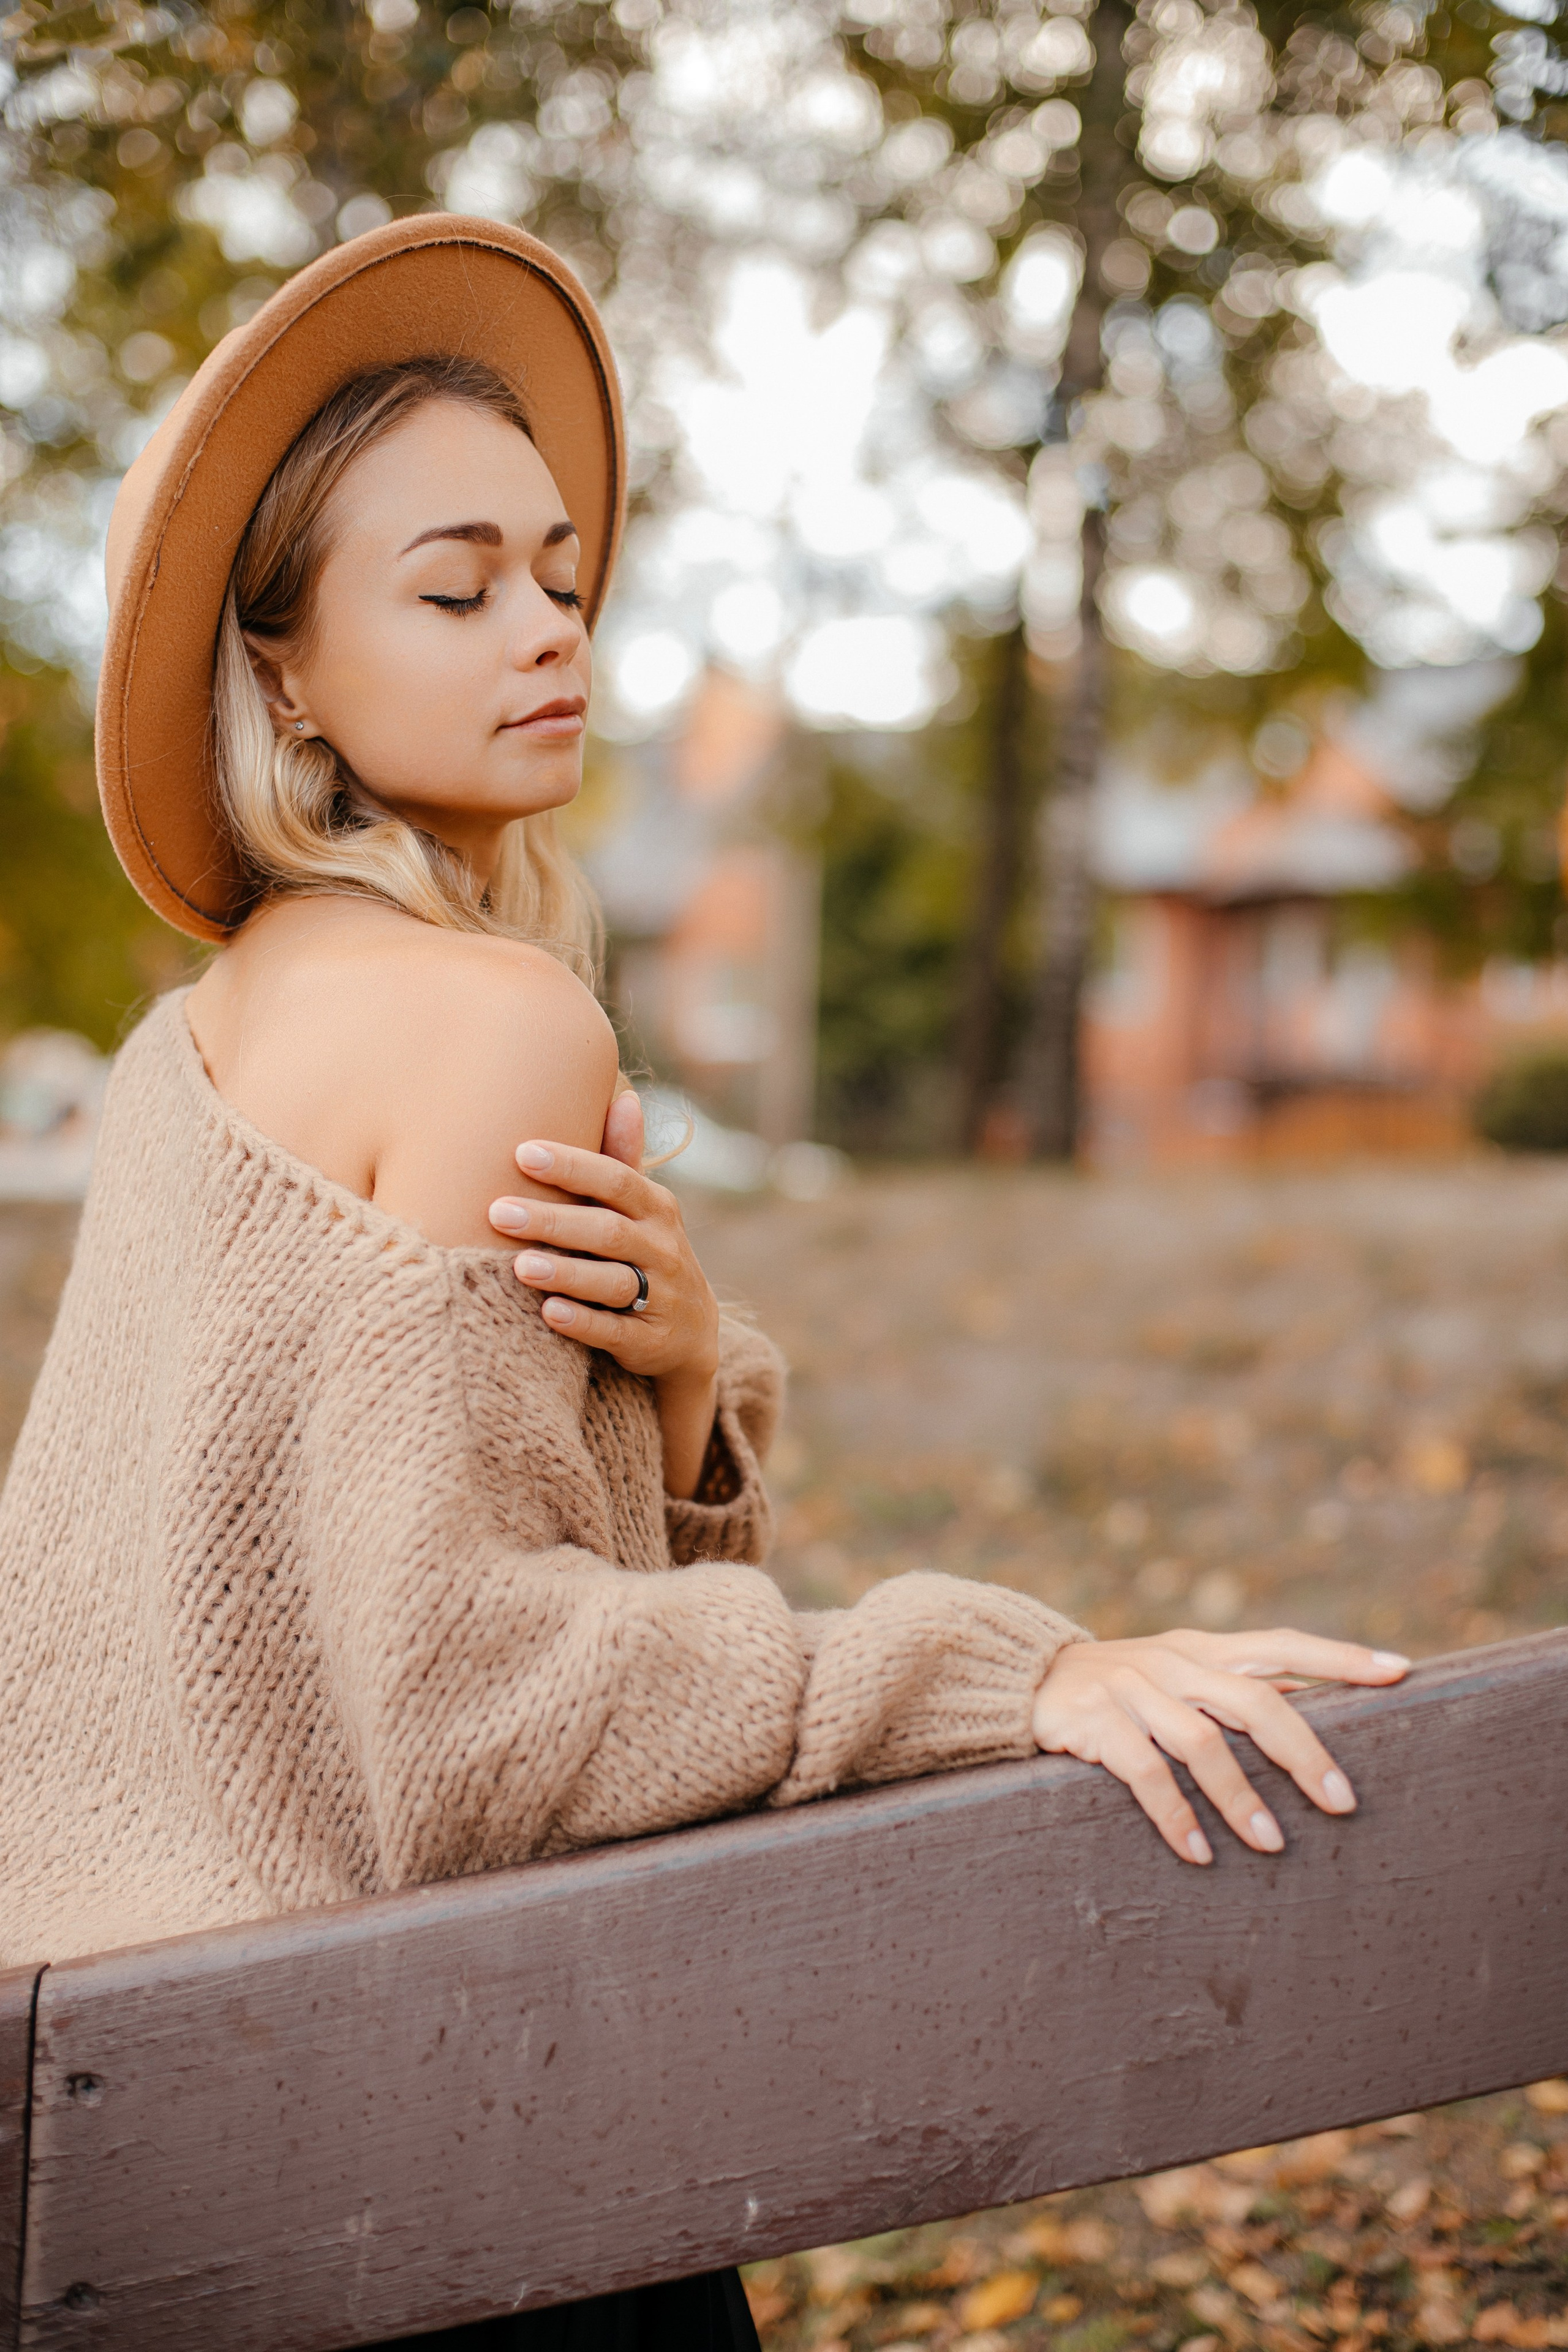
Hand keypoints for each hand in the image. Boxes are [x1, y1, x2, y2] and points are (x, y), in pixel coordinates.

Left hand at [489, 1094, 720, 1498]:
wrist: (690, 1332)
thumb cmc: (645, 1254)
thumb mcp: (642, 1208)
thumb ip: (623, 1159)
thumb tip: (623, 1096)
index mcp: (657, 1207)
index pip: (616, 1179)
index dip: (573, 1166)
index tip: (522, 1152)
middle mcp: (664, 1248)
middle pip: (608, 1230)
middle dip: (553, 1220)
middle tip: (498, 1212)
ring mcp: (661, 1297)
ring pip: (612, 1282)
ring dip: (566, 1272)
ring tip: (519, 1265)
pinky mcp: (650, 1341)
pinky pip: (616, 1331)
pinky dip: (583, 1323)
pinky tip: (549, 1313)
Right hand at [1032, 1628, 1409, 1863]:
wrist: (1027, 1679)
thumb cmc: (1124, 1689)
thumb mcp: (1179, 1676)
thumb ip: (1234, 1691)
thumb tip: (1312, 1716)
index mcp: (1204, 1647)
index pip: (1283, 1644)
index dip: (1340, 1656)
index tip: (1399, 1671)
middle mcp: (1175, 1660)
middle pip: (1256, 1700)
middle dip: (1303, 1753)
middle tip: (1342, 1802)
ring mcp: (1133, 1688)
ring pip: (1203, 1742)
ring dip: (1241, 1797)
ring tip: (1272, 1844)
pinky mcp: (1094, 1721)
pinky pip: (1143, 1772)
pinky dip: (1175, 1815)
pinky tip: (1199, 1852)